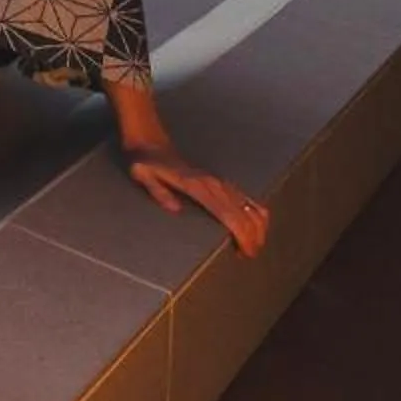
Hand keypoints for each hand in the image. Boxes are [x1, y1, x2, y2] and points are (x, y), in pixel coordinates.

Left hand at [126, 147, 270, 256]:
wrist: (151, 145)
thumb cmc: (145, 163)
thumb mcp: (143, 175)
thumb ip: (158, 191)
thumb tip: (174, 209)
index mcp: (198, 186)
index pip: (229, 214)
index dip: (242, 234)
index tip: (246, 252)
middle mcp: (214, 184)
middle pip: (245, 213)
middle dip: (253, 237)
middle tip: (249, 256)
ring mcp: (219, 182)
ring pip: (251, 205)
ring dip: (257, 227)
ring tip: (252, 247)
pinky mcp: (221, 182)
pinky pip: (246, 198)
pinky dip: (256, 215)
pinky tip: (255, 229)